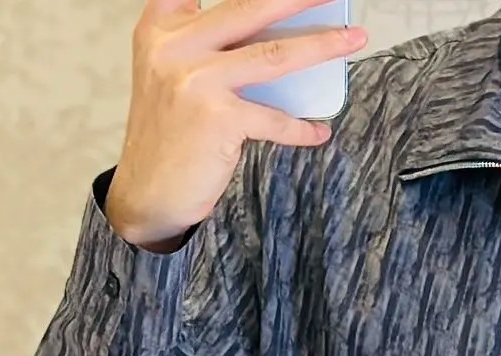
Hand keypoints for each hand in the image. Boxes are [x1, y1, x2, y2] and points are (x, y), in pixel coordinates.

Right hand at [105, 0, 367, 251]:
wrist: (147, 192)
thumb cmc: (170, 134)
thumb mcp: (169, 74)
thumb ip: (202, 43)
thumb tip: (273, 31)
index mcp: (162, 28)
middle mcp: (175, 46)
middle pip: (250, 9)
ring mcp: (195, 81)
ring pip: (273, 55)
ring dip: (321, 46)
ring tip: (353, 40)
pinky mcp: (217, 119)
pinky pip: (274, 119)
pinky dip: (301, 128)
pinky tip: (319, 131)